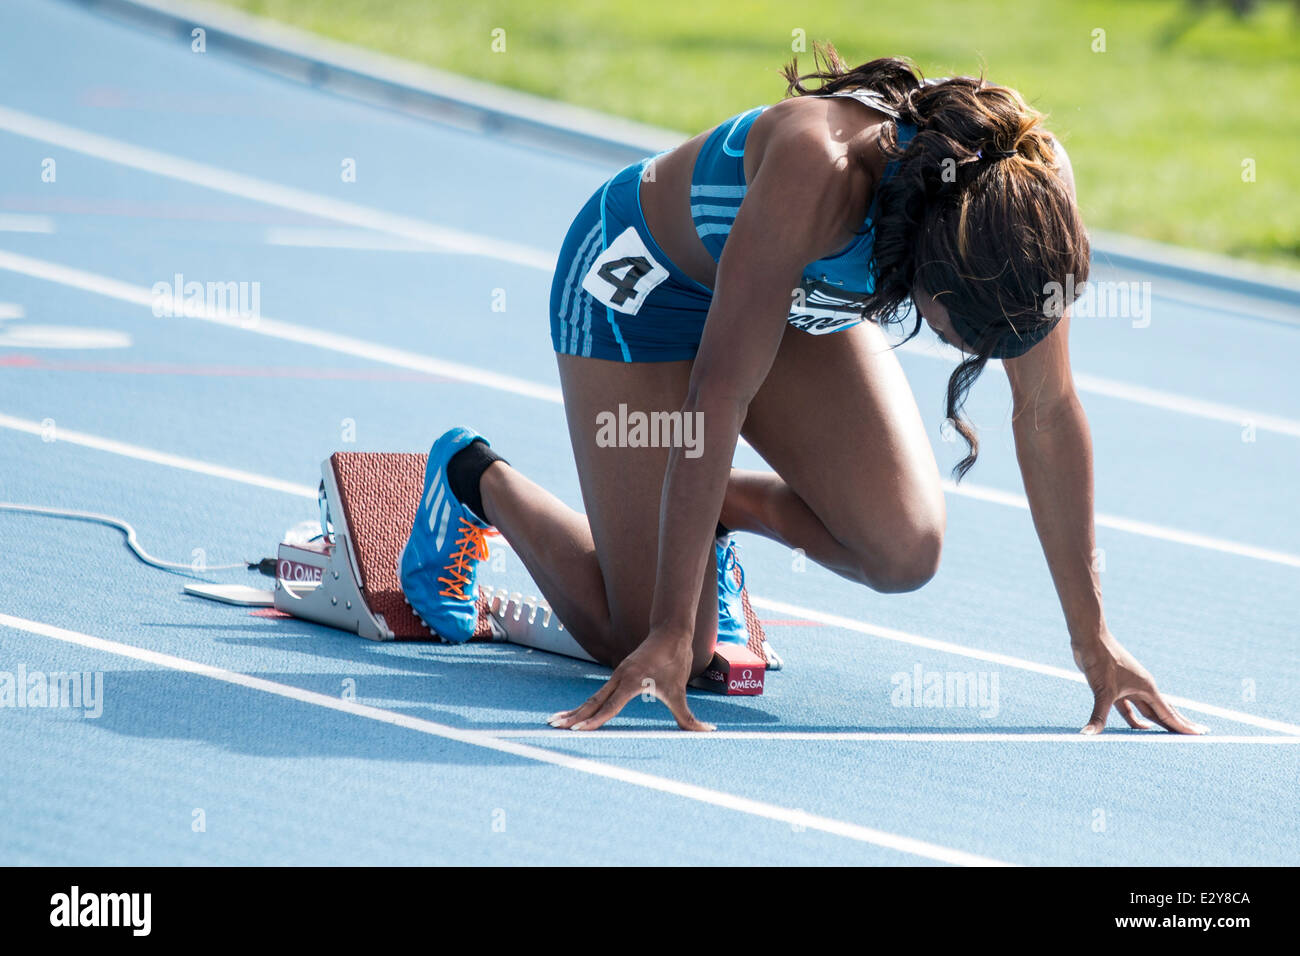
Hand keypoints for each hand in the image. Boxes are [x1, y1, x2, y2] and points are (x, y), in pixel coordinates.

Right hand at [548, 629, 713, 731]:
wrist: (670, 631)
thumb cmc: (675, 660)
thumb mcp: (680, 691)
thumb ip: (689, 717)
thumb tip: (708, 732)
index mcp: (632, 682)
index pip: (609, 706)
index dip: (594, 721)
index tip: (579, 731)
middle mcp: (619, 678)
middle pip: (592, 702)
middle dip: (573, 716)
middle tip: (554, 727)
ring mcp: (617, 675)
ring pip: (592, 697)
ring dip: (574, 711)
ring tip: (556, 722)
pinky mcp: (618, 675)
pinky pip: (598, 693)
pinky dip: (585, 704)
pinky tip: (577, 713)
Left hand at [1072, 632, 1207, 734]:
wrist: (1090, 638)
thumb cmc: (1100, 660)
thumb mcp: (1101, 691)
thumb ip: (1098, 716)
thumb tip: (1087, 735)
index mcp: (1146, 688)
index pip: (1168, 713)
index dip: (1183, 726)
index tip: (1200, 734)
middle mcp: (1142, 688)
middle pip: (1165, 711)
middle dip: (1179, 724)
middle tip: (1199, 733)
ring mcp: (1130, 687)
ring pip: (1148, 710)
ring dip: (1159, 722)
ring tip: (1171, 734)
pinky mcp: (1116, 686)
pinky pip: (1130, 707)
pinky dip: (1135, 718)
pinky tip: (1142, 726)